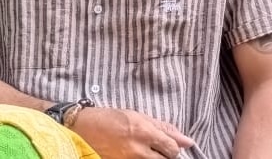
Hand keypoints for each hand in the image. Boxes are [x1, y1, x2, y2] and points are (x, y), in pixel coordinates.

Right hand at [72, 107, 194, 158]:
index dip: (174, 147)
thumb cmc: (111, 118)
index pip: (172, 148)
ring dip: (154, 157)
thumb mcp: (139, 116)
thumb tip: (186, 140)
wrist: (85, 129)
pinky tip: (136, 154)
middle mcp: (138, 149)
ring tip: (145, 150)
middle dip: (166, 154)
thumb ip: (164, 128)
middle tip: (158, 147)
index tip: (169, 144)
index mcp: (144, 132)